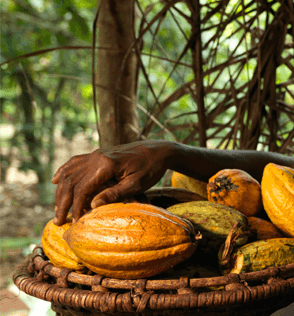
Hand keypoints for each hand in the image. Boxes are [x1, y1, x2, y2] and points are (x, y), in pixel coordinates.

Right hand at [51, 140, 175, 224]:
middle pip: (71, 181)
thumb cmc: (151, 168)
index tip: (75, 221)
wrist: (159, 149)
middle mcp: (97, 157)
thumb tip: (92, 205)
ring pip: (70, 172)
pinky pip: (75, 162)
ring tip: (57, 208)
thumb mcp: (137, 183)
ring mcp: (96, 154)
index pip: (82, 188)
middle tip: (58, 220)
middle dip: (63, 202)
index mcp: (106, 164)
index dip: (76, 206)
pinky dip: (63, 171)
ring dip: (61, 190)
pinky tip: (55, 181)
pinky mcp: (98, 154)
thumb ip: (115, 193)